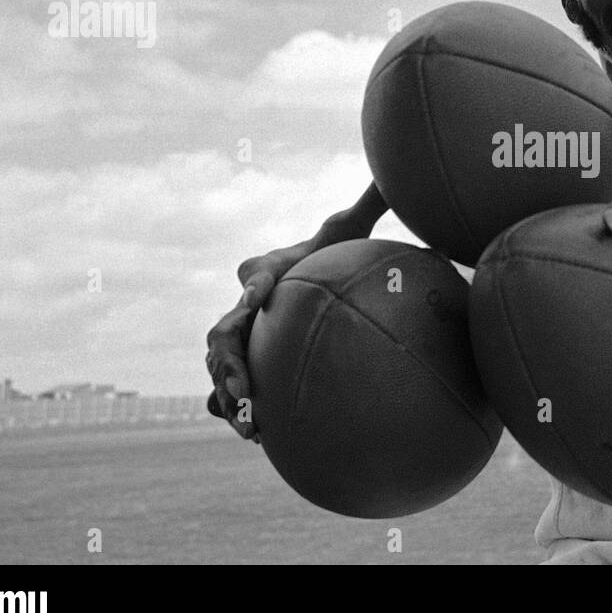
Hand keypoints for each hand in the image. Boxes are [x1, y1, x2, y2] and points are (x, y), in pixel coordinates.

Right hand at [205, 183, 386, 439]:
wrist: (303, 277)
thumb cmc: (327, 252)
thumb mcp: (347, 228)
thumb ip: (368, 204)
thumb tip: (391, 176)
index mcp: (268, 270)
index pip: (256, 274)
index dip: (254, 284)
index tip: (257, 297)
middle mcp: (245, 305)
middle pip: (224, 332)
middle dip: (228, 362)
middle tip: (245, 391)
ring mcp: (240, 335)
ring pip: (219, 366)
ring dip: (227, 394)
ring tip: (250, 427)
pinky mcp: (245, 359)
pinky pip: (228, 387)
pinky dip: (232, 409)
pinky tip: (257, 436)